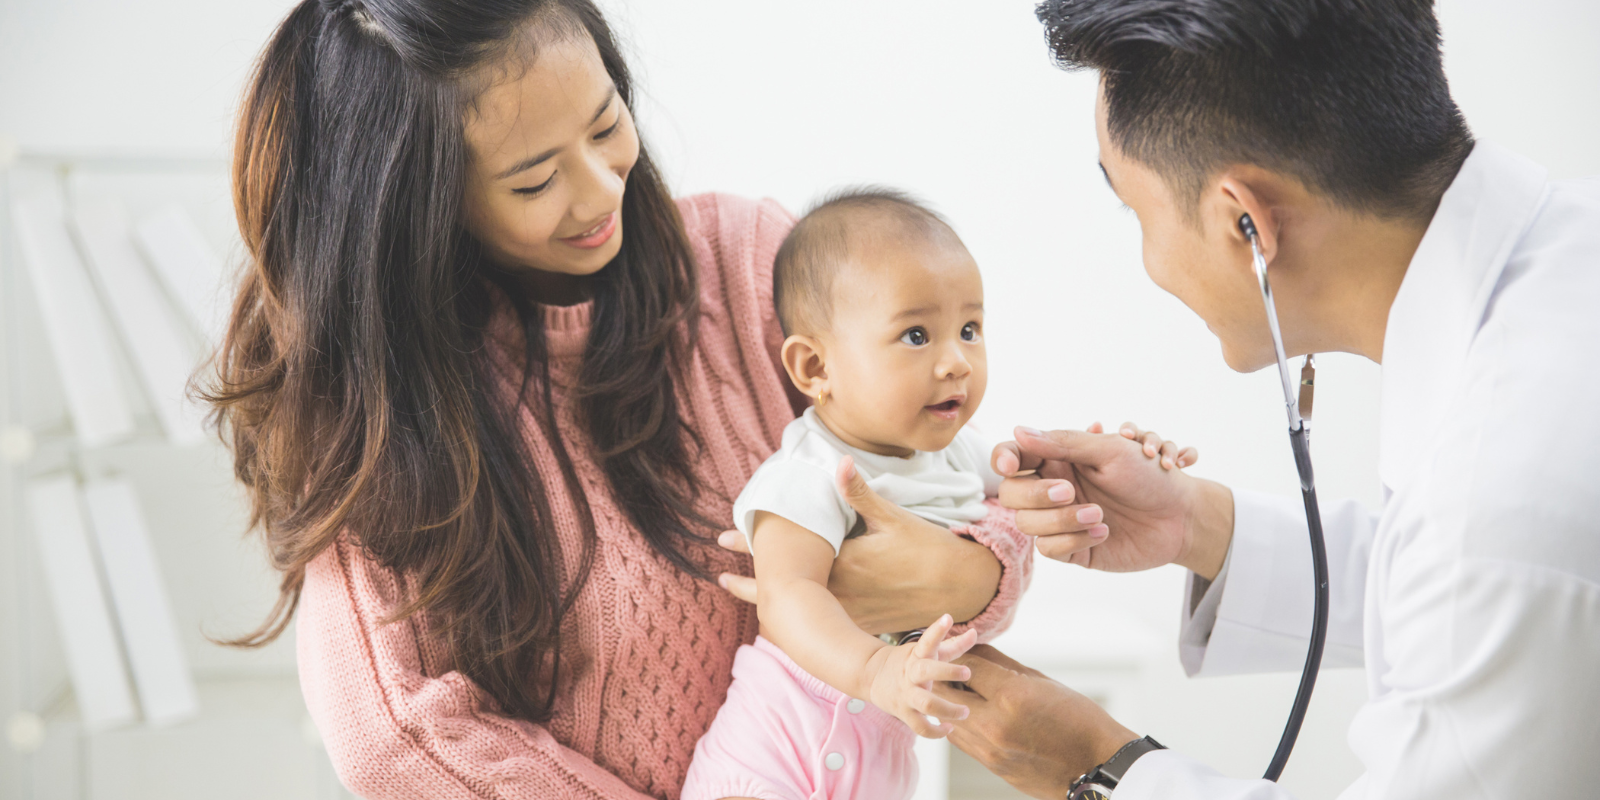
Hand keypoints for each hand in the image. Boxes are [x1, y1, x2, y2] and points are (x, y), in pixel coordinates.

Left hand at [716, 457, 1002, 632]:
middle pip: (785, 588)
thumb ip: (860, 492)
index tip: (725, 538)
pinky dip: (801, 613)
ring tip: (743, 591)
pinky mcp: (862, 622)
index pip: (787, 555)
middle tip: (721, 573)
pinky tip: (787, 610)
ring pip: (801, 609)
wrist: (960, 589)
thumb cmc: (928, 548)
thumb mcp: (894, 517)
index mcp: (843, 564)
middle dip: (752, 580)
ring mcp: (850, 612)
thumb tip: (840, 459)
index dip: (754, 546)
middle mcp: (841, 593)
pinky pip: (823, 619)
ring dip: (773, 598)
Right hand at [864, 614, 976, 737]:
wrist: (871, 675)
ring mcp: (907, 694)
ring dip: (948, 709)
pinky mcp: (904, 712)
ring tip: (965, 712)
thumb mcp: (928, 651)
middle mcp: (911, 673)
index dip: (937, 630)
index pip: (927, 640)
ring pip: (926, 703)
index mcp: (917, 655)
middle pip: (926, 670)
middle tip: (967, 672)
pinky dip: (935, 732)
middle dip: (947, 671)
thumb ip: (953, 645)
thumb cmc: (909, 662)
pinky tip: (949, 729)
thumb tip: (975, 633)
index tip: (948, 618)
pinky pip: (920, 727)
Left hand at [935, 645, 1135, 798]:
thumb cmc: (1078, 718)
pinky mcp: (992, 766)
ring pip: (948, 718)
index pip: (966, 666)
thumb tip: (974, 646)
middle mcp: (995, 724)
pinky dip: (960, 722)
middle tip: (948, 665)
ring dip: (949, 701)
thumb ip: (1002, 664)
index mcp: (1012, 696)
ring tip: (960, 688)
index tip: (956, 646)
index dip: (957, 653)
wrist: (1097, 765)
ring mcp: (991, 749)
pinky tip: (971, 712)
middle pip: (946, 692)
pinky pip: (961, 740)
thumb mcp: (1042, 682)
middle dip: (944, 675)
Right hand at [992, 422, 1233, 578]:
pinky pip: (1048, 548)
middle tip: (1069, 491)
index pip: (1012, 457)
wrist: (1181, 516)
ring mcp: (1059, 520)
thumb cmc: (1150, 475)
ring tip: (1099, 515)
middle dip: (1036, 495)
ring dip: (1061, 520)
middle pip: (1011, 493)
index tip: (1010, 466)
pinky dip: (1073, 540)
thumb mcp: (1110, 450)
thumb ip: (1063, 442)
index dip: (1003, 459)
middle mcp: (1053, 488)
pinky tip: (1103, 532)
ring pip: (1027, 523)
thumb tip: (1018, 432)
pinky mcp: (1071, 549)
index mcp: (1058, 459)